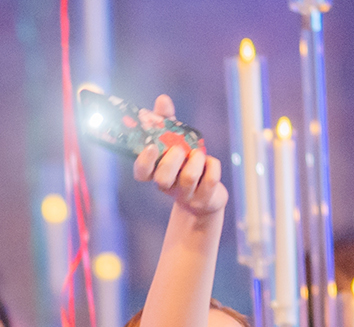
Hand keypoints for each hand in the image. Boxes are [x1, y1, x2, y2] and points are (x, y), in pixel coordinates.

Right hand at [132, 96, 223, 217]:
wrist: (204, 197)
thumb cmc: (185, 165)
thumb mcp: (174, 142)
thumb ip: (166, 122)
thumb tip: (162, 99)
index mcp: (155, 173)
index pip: (141, 173)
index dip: (144, 162)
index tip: (152, 147)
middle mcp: (168, 186)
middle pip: (162, 179)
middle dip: (172, 160)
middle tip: (180, 149)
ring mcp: (186, 195)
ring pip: (189, 177)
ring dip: (196, 159)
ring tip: (198, 154)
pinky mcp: (204, 199)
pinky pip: (211, 179)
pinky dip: (213, 165)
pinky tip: (210, 163)